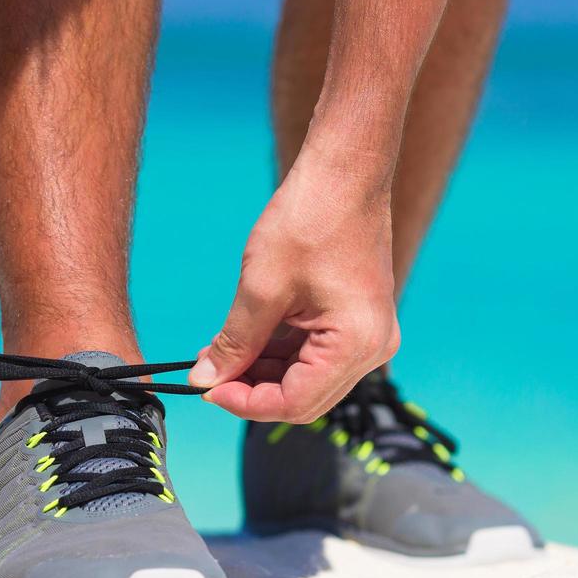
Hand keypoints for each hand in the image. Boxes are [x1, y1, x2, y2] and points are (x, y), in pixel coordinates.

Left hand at [189, 148, 399, 421]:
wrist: (346, 173)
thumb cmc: (312, 218)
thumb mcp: (261, 287)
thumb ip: (235, 342)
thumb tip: (206, 379)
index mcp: (356, 345)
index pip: (295, 403)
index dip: (246, 403)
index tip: (208, 389)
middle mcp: (372, 349)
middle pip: (304, 398)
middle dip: (253, 390)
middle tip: (209, 373)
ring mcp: (368, 337)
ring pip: (307, 379)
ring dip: (263, 372)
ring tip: (220, 353)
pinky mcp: (358, 323)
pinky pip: (316, 355)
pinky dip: (280, 354)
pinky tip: (247, 340)